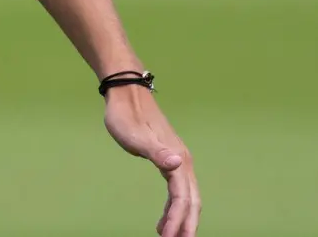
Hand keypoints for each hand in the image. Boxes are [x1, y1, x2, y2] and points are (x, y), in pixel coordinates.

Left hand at [103, 86, 199, 236]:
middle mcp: (183, 161)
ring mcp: (177, 160)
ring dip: (181, 219)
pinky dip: (174, 208)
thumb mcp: (136, 136)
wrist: (126, 94)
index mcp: (178, 158)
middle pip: (191, 201)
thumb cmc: (126, 115)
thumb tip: (177, 164)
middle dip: (187, 225)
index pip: (182, 197)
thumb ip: (156, 152)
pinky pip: (177, 191)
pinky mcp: (169, 160)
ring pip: (187, 197)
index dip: (177, 220)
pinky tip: (163, 221)